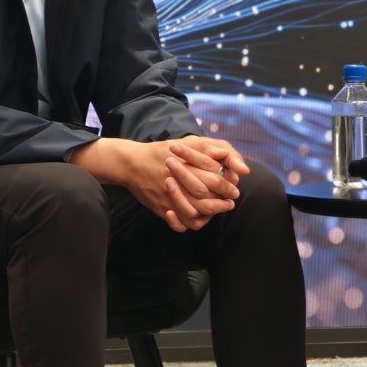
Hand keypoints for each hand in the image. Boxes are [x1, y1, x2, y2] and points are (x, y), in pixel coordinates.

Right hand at [71, 135, 248, 231]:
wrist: (131, 163)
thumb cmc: (160, 151)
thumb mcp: (185, 143)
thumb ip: (207, 148)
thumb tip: (224, 155)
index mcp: (186, 164)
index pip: (215, 178)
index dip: (228, 185)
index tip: (235, 187)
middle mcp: (178, 182)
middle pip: (207, 197)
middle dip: (222, 202)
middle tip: (230, 202)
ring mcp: (169, 197)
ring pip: (195, 214)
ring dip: (209, 214)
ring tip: (217, 211)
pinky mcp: (160, 208)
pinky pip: (178, 223)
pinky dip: (189, 223)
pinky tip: (197, 217)